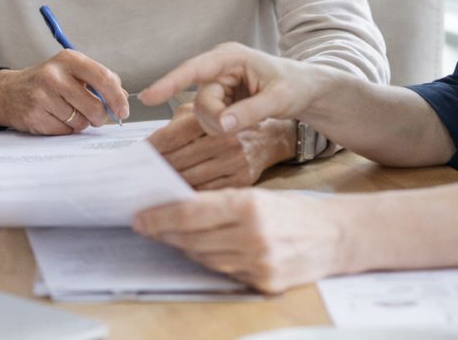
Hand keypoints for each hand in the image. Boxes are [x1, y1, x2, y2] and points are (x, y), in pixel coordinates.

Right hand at [0, 49, 129, 133]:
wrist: (7, 92)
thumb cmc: (46, 82)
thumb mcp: (70, 70)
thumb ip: (97, 80)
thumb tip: (122, 99)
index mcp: (69, 59)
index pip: (104, 78)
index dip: (118, 98)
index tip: (123, 110)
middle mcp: (55, 75)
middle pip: (95, 106)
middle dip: (100, 117)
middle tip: (94, 116)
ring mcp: (43, 95)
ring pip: (81, 122)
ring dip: (80, 123)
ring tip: (67, 112)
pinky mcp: (35, 115)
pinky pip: (64, 131)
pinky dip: (65, 129)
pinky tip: (54, 118)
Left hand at [133, 188, 344, 292]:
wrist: (337, 235)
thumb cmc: (292, 209)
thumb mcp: (255, 193)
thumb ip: (218, 201)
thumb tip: (176, 206)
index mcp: (247, 205)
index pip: (190, 213)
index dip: (160, 217)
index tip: (139, 216)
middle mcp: (252, 236)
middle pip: (193, 239)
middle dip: (164, 233)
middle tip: (143, 225)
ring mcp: (258, 263)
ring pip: (205, 258)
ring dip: (182, 248)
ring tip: (165, 236)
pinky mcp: (264, 283)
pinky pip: (224, 271)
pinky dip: (208, 260)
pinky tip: (196, 251)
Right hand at [139, 43, 320, 135]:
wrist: (307, 90)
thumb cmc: (296, 86)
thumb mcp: (279, 99)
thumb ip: (250, 112)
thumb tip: (223, 125)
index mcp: (229, 57)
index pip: (192, 70)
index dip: (169, 83)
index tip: (147, 97)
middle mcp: (218, 68)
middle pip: (200, 100)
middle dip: (217, 119)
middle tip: (243, 126)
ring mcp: (217, 83)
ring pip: (203, 113)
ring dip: (221, 125)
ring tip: (249, 121)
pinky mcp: (219, 98)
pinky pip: (210, 118)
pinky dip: (224, 126)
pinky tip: (242, 121)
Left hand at [149, 104, 295, 187]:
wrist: (270, 135)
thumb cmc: (228, 119)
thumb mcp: (202, 110)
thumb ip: (176, 123)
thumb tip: (148, 146)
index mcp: (212, 118)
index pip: (171, 137)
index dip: (151, 148)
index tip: (136, 156)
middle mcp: (226, 139)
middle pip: (178, 160)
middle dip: (156, 169)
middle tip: (138, 176)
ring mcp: (236, 162)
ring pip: (190, 179)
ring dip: (169, 184)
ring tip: (152, 187)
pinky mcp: (243, 181)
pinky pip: (207, 193)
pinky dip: (189, 196)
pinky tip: (177, 196)